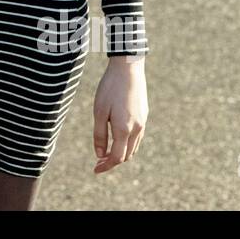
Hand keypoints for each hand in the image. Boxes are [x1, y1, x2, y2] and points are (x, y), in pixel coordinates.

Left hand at [92, 56, 146, 173]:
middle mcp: (137, 129)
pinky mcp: (144, 115)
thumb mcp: (99, 111)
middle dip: (112, 161)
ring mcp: (143, 122)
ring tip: (106, 152)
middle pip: (126, 155)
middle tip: (98, 162)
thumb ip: (99, 135)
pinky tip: (117, 138)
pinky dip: (127, 143)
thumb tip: (100, 155)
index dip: (105, 166)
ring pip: (133, 147)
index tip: (95, 170)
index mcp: (124, 129)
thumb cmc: (110, 88)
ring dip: (121, 153)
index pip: (116, 157)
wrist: (128, 68)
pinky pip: (137, 137)